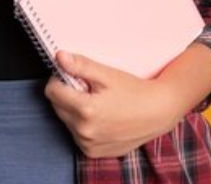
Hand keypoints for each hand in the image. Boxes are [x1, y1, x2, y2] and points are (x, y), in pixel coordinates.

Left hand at [44, 51, 187, 159]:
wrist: (158, 112)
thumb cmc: (135, 92)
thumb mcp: (107, 74)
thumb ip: (80, 66)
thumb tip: (59, 57)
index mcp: (86, 110)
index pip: (52, 91)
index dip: (60, 79)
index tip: (73, 76)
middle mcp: (84, 131)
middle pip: (57, 106)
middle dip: (68, 94)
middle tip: (90, 89)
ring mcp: (88, 144)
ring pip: (66, 121)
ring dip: (74, 110)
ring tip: (98, 103)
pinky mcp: (93, 152)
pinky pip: (77, 135)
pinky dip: (83, 125)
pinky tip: (101, 117)